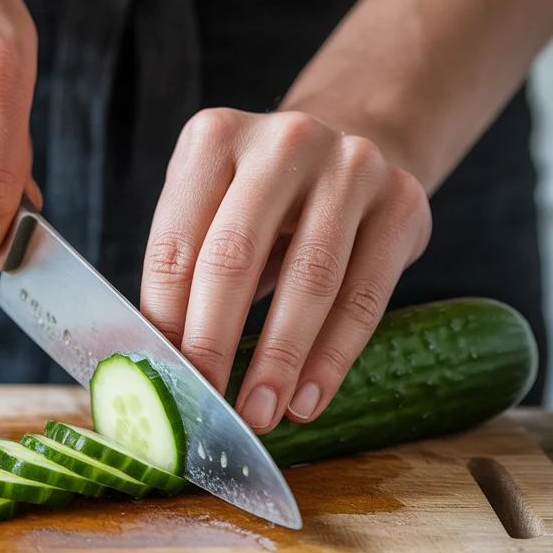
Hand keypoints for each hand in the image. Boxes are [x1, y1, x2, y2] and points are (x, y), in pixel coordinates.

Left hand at [141, 108, 431, 432]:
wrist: (358, 149)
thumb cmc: (263, 202)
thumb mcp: (212, 211)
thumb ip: (181, 273)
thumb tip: (149, 366)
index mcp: (214, 138)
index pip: (175, 244)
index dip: (164, 319)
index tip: (161, 379)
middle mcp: (284, 142)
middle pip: (235, 256)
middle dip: (214, 342)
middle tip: (204, 403)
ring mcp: (352, 167)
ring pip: (310, 280)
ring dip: (279, 361)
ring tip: (260, 414)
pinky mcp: (403, 205)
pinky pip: (364, 296)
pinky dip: (332, 358)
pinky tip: (308, 399)